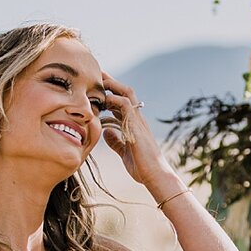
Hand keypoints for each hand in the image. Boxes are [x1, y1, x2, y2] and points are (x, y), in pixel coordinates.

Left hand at [100, 72, 174, 194]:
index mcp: (134, 124)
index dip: (110, 94)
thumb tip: (106, 133)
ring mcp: (139, 120)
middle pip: (124, 92)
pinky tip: (102, 99)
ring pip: (126, 93)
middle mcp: (137, 118)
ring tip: (98, 79)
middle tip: (95, 74)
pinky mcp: (137, 124)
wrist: (155, 176)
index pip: (121, 102)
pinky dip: (113, 99)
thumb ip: (116, 141)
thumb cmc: (143, 167)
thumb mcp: (125, 152)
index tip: (95, 88)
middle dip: (110, 82)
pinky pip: (125, 104)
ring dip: (112, 85)